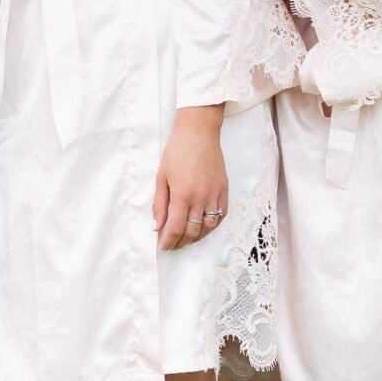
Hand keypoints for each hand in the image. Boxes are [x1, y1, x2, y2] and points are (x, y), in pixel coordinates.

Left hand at [153, 107, 227, 251]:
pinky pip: (221, 215)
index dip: (169, 241)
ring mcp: (214, 194)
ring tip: (186, 239)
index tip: (163, 248)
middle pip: (192, 231)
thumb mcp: (162, 176)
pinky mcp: (224, 190)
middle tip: (172, 245)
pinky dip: (211, 225)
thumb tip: (157, 226)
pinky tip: (203, 227)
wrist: (199, 133)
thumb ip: (159, 203)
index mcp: (182, 194)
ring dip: (197, 237)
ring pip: (208, 226)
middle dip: (181, 242)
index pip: (175, 228)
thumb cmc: (176, 152)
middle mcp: (200, 197)